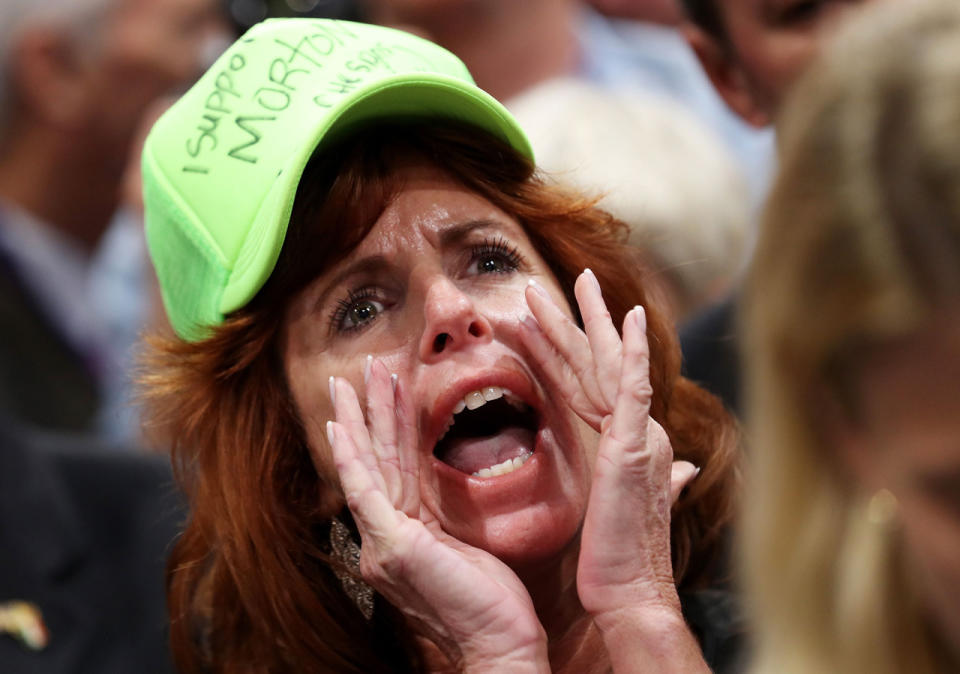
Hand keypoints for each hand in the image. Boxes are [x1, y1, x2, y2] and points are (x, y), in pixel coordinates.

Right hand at [325, 359, 548, 671]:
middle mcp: (383, 540)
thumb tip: (442, 500)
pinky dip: (351, 457)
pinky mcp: (394, 546)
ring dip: (361, 418)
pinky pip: (367, 491)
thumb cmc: (491, 605)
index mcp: (402, 537)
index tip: (383, 393)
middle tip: (357, 370)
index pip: (392, 470)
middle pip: (374, 461)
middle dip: (366, 412)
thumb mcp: (465, 548)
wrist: (500, 646)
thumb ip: (443, 521)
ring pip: (369, 466)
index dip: (387, 429)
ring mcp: (383, 544)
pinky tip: (339, 428)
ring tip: (352, 378)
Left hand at [521, 271, 697, 617]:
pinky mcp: (636, 444)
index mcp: (625, 438)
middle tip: (547, 284)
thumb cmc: (617, 555)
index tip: (536, 320)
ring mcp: (638, 433)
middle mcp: (635, 428)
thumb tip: (685, 470)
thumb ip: (649, 476)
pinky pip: (634, 388)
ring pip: (607, 364)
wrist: (629, 592)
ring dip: (585, 322)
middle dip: (571, 320)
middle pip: (596, 362)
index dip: (559, 349)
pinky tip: (630, 317)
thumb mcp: (621, 503)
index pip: (585, 382)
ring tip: (565, 283)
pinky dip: (633, 352)